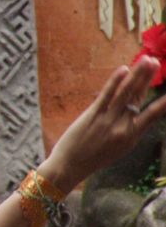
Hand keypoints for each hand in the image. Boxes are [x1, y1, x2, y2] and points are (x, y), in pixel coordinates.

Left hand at [39, 55, 165, 192]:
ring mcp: (107, 120)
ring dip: (137, 75)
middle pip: (138, 98)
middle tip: (156, 62)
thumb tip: (138, 114)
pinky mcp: (92, 115)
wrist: (70, 165)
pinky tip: (123, 69)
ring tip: (147, 61)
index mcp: (132, 136)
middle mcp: (123, 127)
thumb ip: (130, 130)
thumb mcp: (119, 148)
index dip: (163, 102)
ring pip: (126, 94)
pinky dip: (115, 82)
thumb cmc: (94, 157)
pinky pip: (106, 95)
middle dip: (148, 79)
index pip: (152, 114)